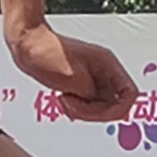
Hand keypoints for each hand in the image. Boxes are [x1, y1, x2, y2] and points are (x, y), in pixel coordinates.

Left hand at [10, 24, 137, 121]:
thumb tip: (101, 106)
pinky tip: (63, 100)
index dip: (115, 109)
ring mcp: (93, 78)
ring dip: (84, 112)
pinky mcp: (81, 84)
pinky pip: (88, 104)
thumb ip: (91, 95)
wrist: (26, 44)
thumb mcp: (73, 79)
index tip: (95, 112)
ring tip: (65, 101)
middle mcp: (104, 72)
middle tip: (72, 106)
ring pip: (100, 107)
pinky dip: (77, 109)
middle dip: (94, 112)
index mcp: (108, 65)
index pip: (129, 94)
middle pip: (114, 104)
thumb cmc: (46, 53)